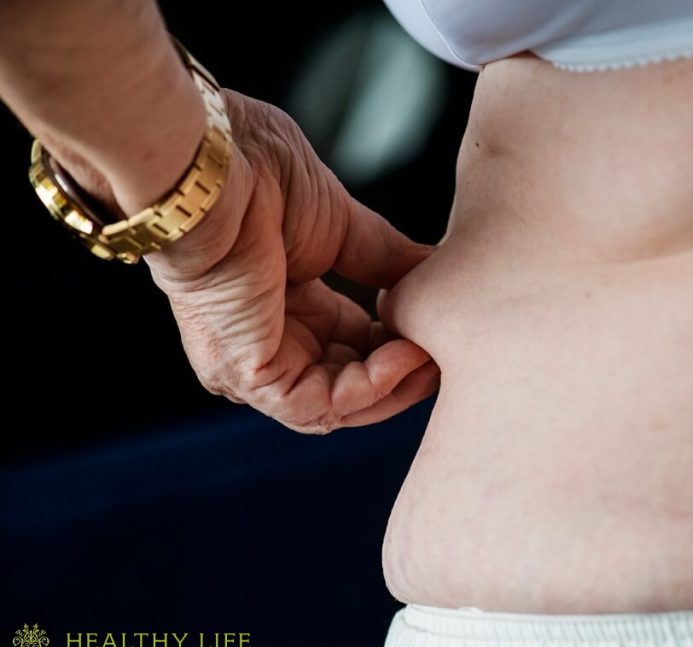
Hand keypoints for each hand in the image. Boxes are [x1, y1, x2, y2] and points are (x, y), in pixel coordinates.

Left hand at [144, 90, 438, 432]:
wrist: (213, 166)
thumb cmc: (257, 175)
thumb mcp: (341, 226)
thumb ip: (387, 259)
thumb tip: (438, 274)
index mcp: (285, 307)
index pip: (354, 350)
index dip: (402, 346)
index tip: (443, 332)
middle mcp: (268, 343)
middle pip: (350, 387)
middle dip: (406, 375)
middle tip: (452, 355)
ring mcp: (255, 365)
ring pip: (339, 406)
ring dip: (397, 386)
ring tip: (436, 355)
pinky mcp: (250, 375)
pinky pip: (320, 405)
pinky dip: (372, 388)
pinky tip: (407, 355)